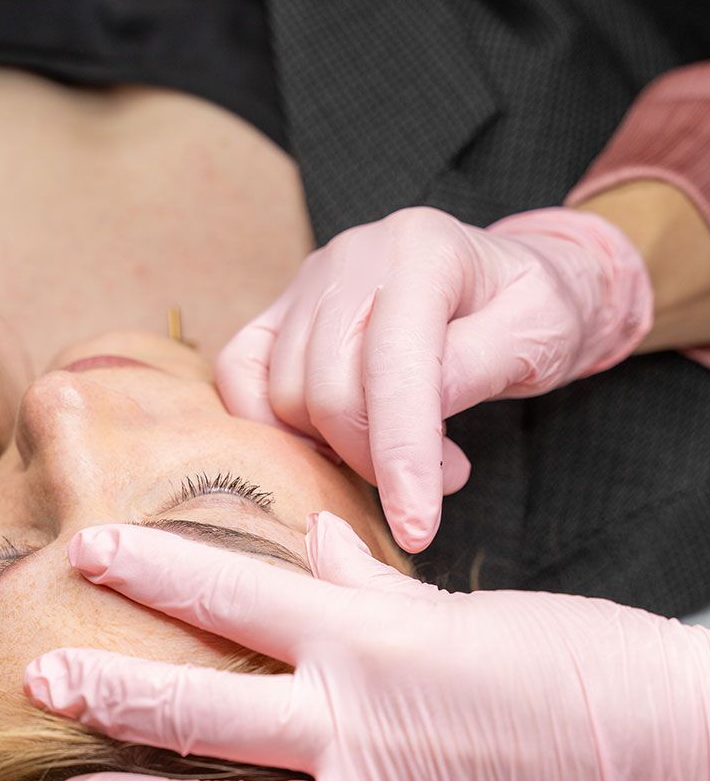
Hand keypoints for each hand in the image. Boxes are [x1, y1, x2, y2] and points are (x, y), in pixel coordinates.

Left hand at [24, 515, 709, 780]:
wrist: (684, 750)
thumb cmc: (579, 662)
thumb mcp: (468, 607)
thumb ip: (372, 581)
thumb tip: (311, 530)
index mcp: (370, 641)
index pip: (235, 594)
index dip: (152, 569)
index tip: (84, 549)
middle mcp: (358, 724)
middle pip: (206, 708)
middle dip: (112, 692)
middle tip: (33, 679)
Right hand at [215, 207, 653, 552]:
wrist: (509, 279)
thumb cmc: (533, 308)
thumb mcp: (541, 332)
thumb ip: (480, 364)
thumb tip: (422, 412)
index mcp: (421, 251)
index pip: (393, 368)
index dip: (401, 457)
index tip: (416, 529)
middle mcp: (353, 257)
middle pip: (327, 390)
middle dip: (376, 461)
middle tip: (440, 477)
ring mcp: (308, 281)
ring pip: (285, 395)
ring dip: (337, 449)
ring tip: (404, 453)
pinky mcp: (280, 310)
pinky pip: (240, 375)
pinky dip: (271, 426)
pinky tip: (330, 444)